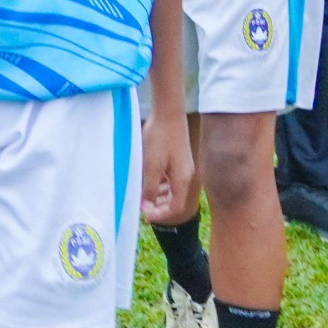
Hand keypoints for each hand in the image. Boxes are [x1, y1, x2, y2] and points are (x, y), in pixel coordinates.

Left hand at [137, 100, 194, 225]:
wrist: (168, 113)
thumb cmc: (160, 138)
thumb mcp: (151, 166)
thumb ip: (149, 187)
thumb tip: (146, 205)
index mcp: (182, 180)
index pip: (176, 208)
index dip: (160, 214)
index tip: (144, 213)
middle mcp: (186, 176)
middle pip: (174, 200)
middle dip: (158, 206)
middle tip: (141, 205)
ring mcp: (183, 167)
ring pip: (171, 190)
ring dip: (157, 195)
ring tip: (142, 194)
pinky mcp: (178, 159)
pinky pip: (170, 179)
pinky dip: (160, 184)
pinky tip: (148, 180)